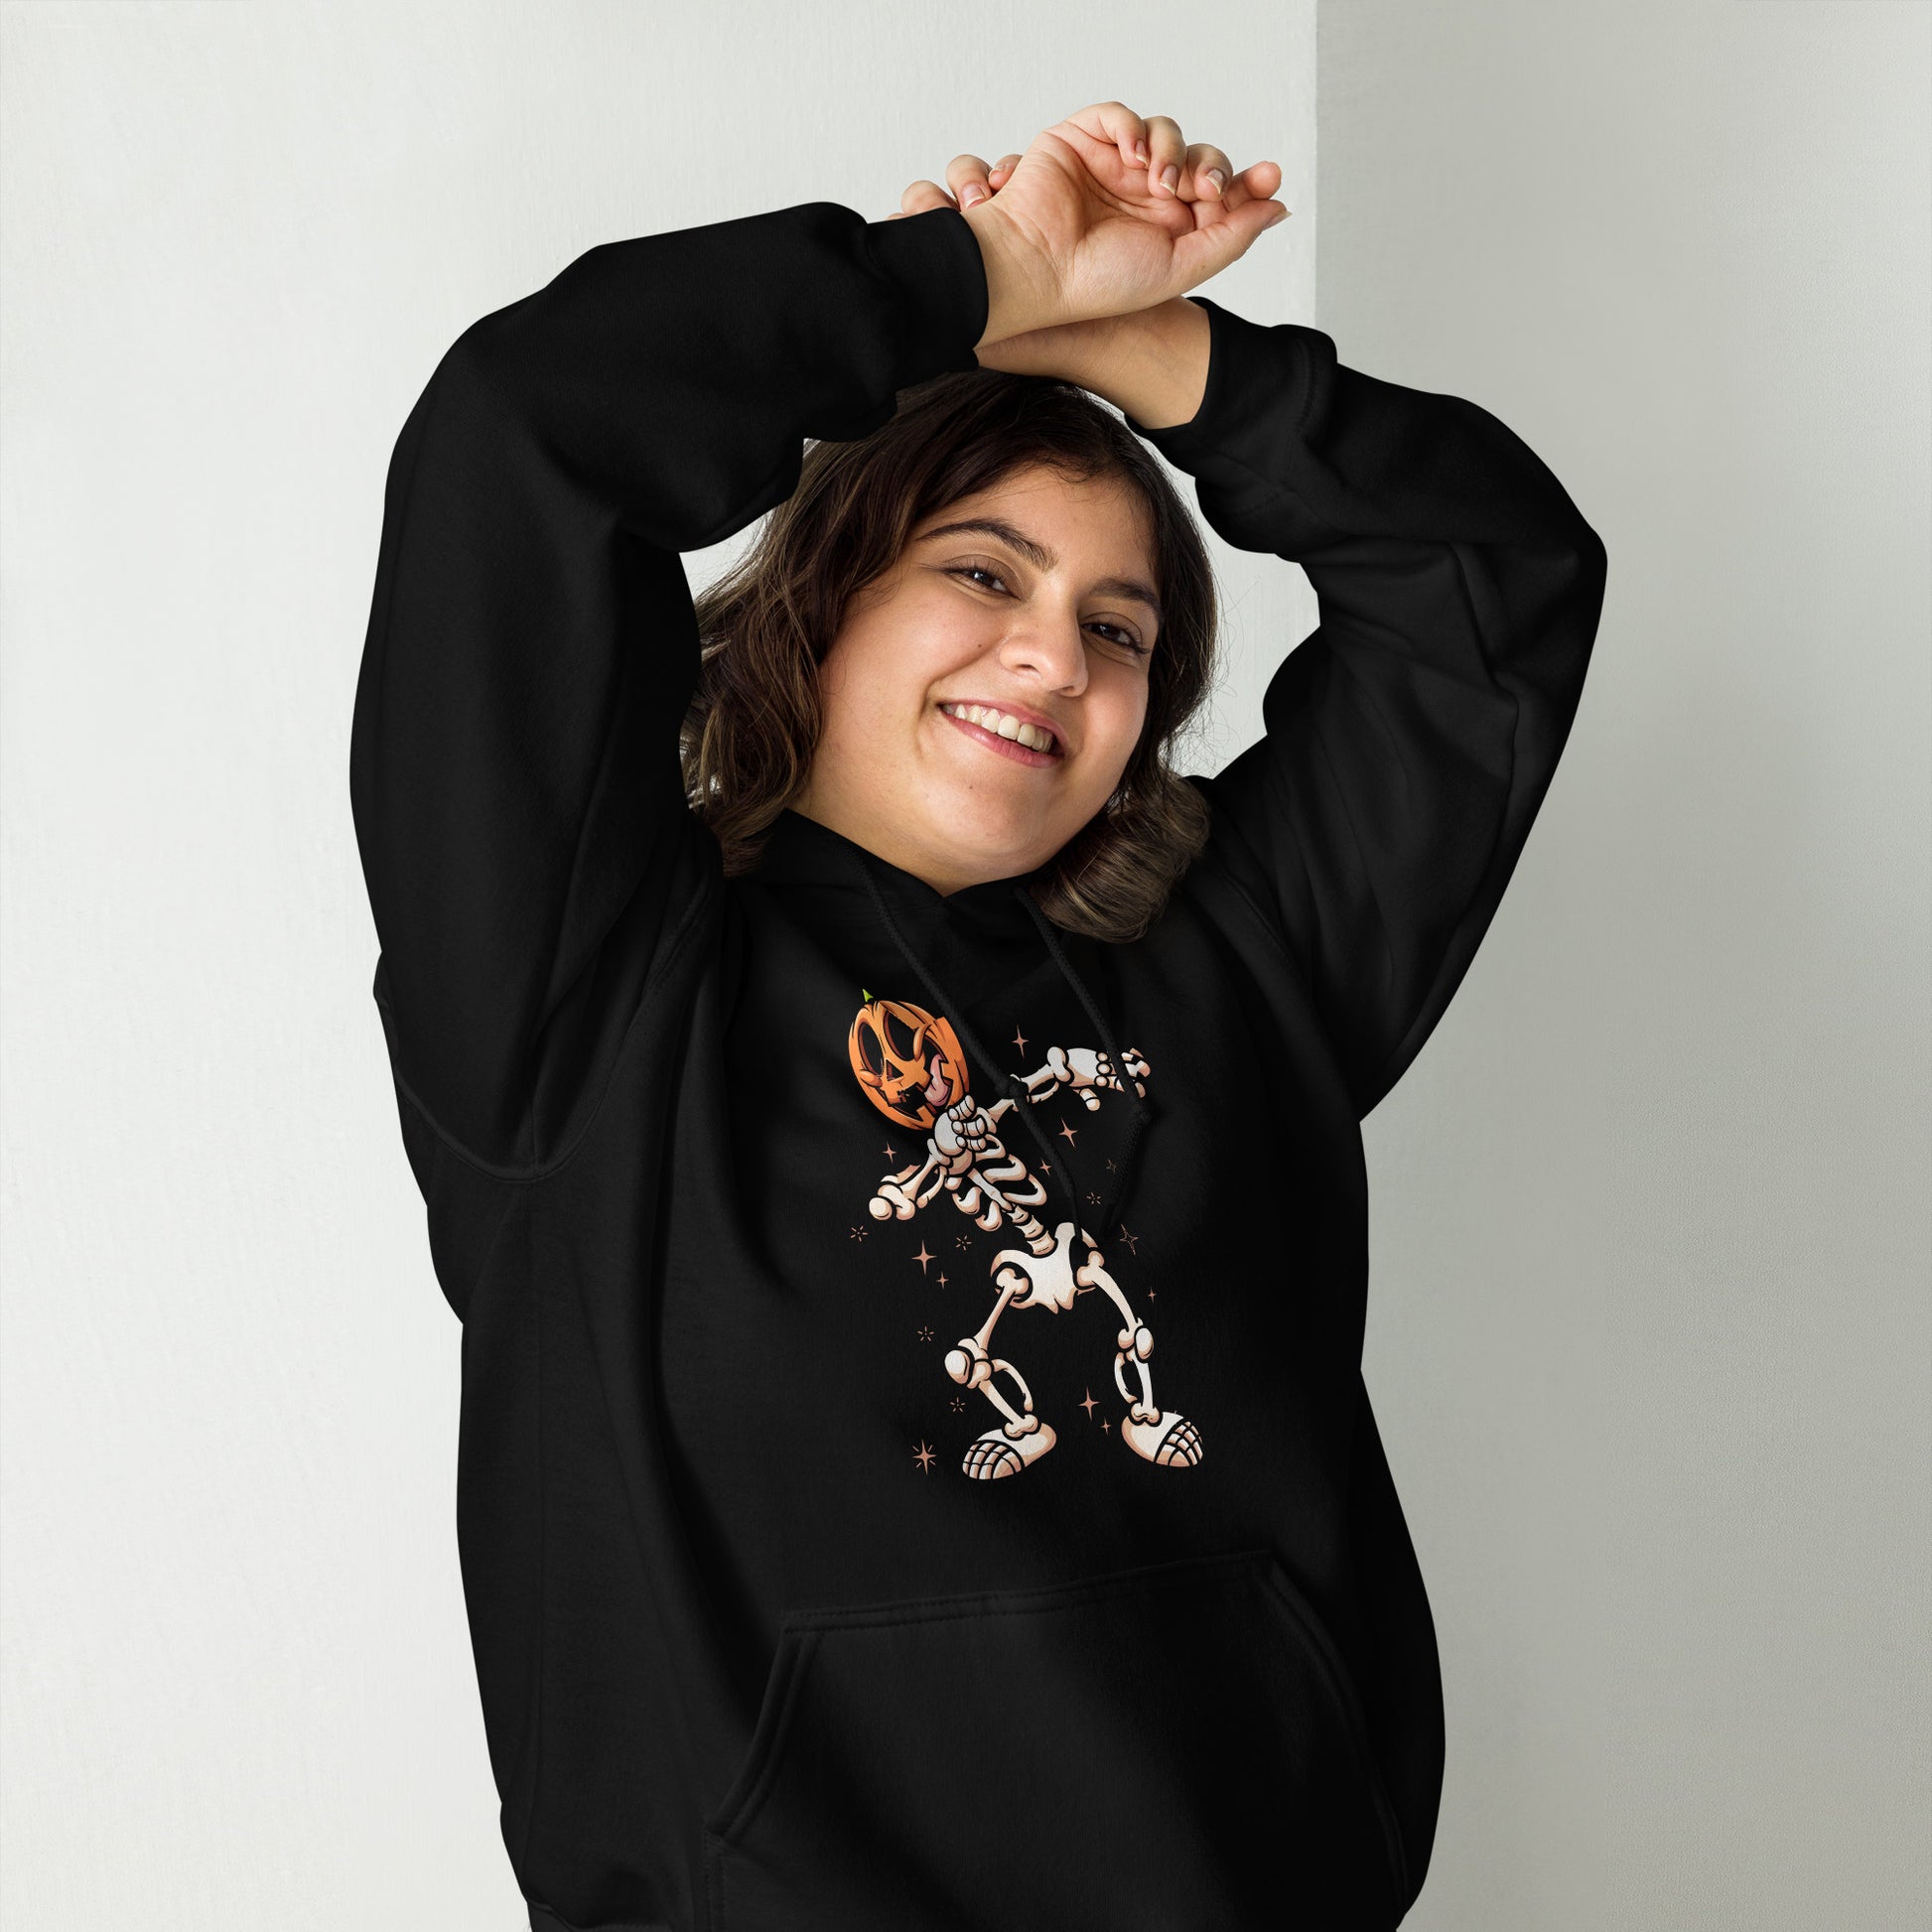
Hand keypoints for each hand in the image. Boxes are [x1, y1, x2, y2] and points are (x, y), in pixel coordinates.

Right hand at [887, 102, 1288, 348]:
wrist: (1036, 272)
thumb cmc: (1097, 283)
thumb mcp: (1180, 269)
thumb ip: (1230, 238)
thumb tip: (1277, 207)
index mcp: (1165, 228)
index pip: (1216, 193)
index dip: (1245, 183)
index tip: (1269, 178)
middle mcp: (1141, 195)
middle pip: (1197, 157)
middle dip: (1210, 167)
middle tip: (1203, 190)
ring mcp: (1111, 166)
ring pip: (1163, 133)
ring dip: (1172, 150)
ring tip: (1160, 182)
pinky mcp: (1080, 141)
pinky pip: (1118, 114)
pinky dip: (1132, 125)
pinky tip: (1134, 155)